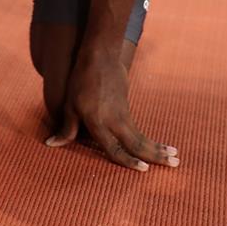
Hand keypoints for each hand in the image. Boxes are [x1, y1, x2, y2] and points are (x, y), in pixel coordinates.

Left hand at [46, 47, 179, 171]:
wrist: (99, 56)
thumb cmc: (80, 80)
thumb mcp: (70, 104)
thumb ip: (67, 128)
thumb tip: (51, 144)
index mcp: (98, 123)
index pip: (115, 149)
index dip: (128, 162)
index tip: (144, 170)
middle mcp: (114, 121)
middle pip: (137, 144)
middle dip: (156, 156)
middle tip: (174, 164)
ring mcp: (122, 113)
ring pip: (142, 137)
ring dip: (158, 148)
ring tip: (175, 157)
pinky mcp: (126, 106)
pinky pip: (138, 129)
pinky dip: (149, 139)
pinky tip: (157, 146)